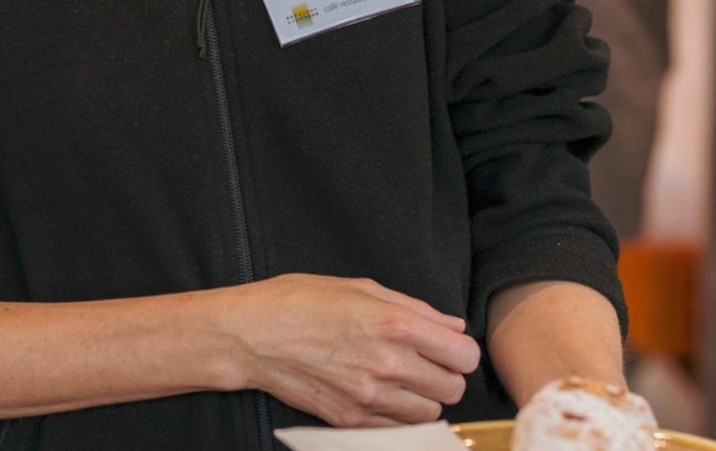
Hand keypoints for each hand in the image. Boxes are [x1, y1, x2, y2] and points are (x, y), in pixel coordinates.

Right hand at [219, 274, 480, 426]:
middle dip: (446, 375)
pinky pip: (397, 428)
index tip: (449, 347)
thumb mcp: (360, 287)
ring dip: (424, 398)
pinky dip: (398, 415)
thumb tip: (452, 326)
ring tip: (403, 379)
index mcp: (395, 324)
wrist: (252, 336)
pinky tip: (382, 394)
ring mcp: (369, 397)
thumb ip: (414, 308)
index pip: (463, 355)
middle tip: (427, 363)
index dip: (461, 351)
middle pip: (453, 388)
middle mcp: (388, 364)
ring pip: (430, 413)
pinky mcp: (351, 419)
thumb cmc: (300, 301)